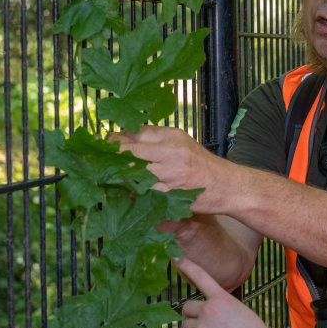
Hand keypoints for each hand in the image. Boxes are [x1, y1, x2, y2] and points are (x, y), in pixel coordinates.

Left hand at [111, 125, 227, 211]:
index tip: (105, 147)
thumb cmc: (202, 165)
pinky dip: (133, 193)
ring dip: (119, 177)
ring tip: (109, 179)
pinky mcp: (171, 194)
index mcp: (172, 136)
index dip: (115, 141)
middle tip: (99, 165)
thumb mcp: (182, 143)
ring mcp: (171, 174)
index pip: (135, 133)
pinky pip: (144, 193)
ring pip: (133, 173)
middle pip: (129, 151)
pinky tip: (126, 193)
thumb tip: (124, 139)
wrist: (227, 185)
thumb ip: (156, 140)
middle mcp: (171, 151)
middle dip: (111, 158)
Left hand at [175, 257, 271, 327]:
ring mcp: (201, 325)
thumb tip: (211, 314)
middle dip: (192, 316)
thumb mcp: (239, 309)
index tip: (175, 257)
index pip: (201, 276)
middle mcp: (208, 308)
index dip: (187, 266)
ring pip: (185, 326)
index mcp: (221, 297)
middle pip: (186, 308)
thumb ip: (222, 306)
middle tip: (204, 326)